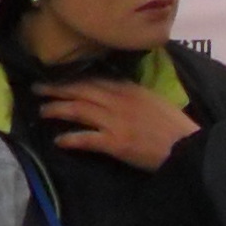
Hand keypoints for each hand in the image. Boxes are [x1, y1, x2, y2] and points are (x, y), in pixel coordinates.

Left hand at [38, 74, 196, 170]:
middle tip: (38, 90)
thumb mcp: (154, 100)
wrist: (187, 146)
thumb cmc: (174, 126)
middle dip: (57, 89)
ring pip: (79, 110)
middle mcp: (119, 101)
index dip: (74, 79)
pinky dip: (70, 139)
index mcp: (129, 89)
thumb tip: (116, 92)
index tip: (59, 79)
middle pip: (81, 90)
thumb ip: (133, 94)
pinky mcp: (115, 142)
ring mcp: (115, 121)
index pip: (95, 80)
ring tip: (43, 111)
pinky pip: (86, 139)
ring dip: (58, 109)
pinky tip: (59, 141)